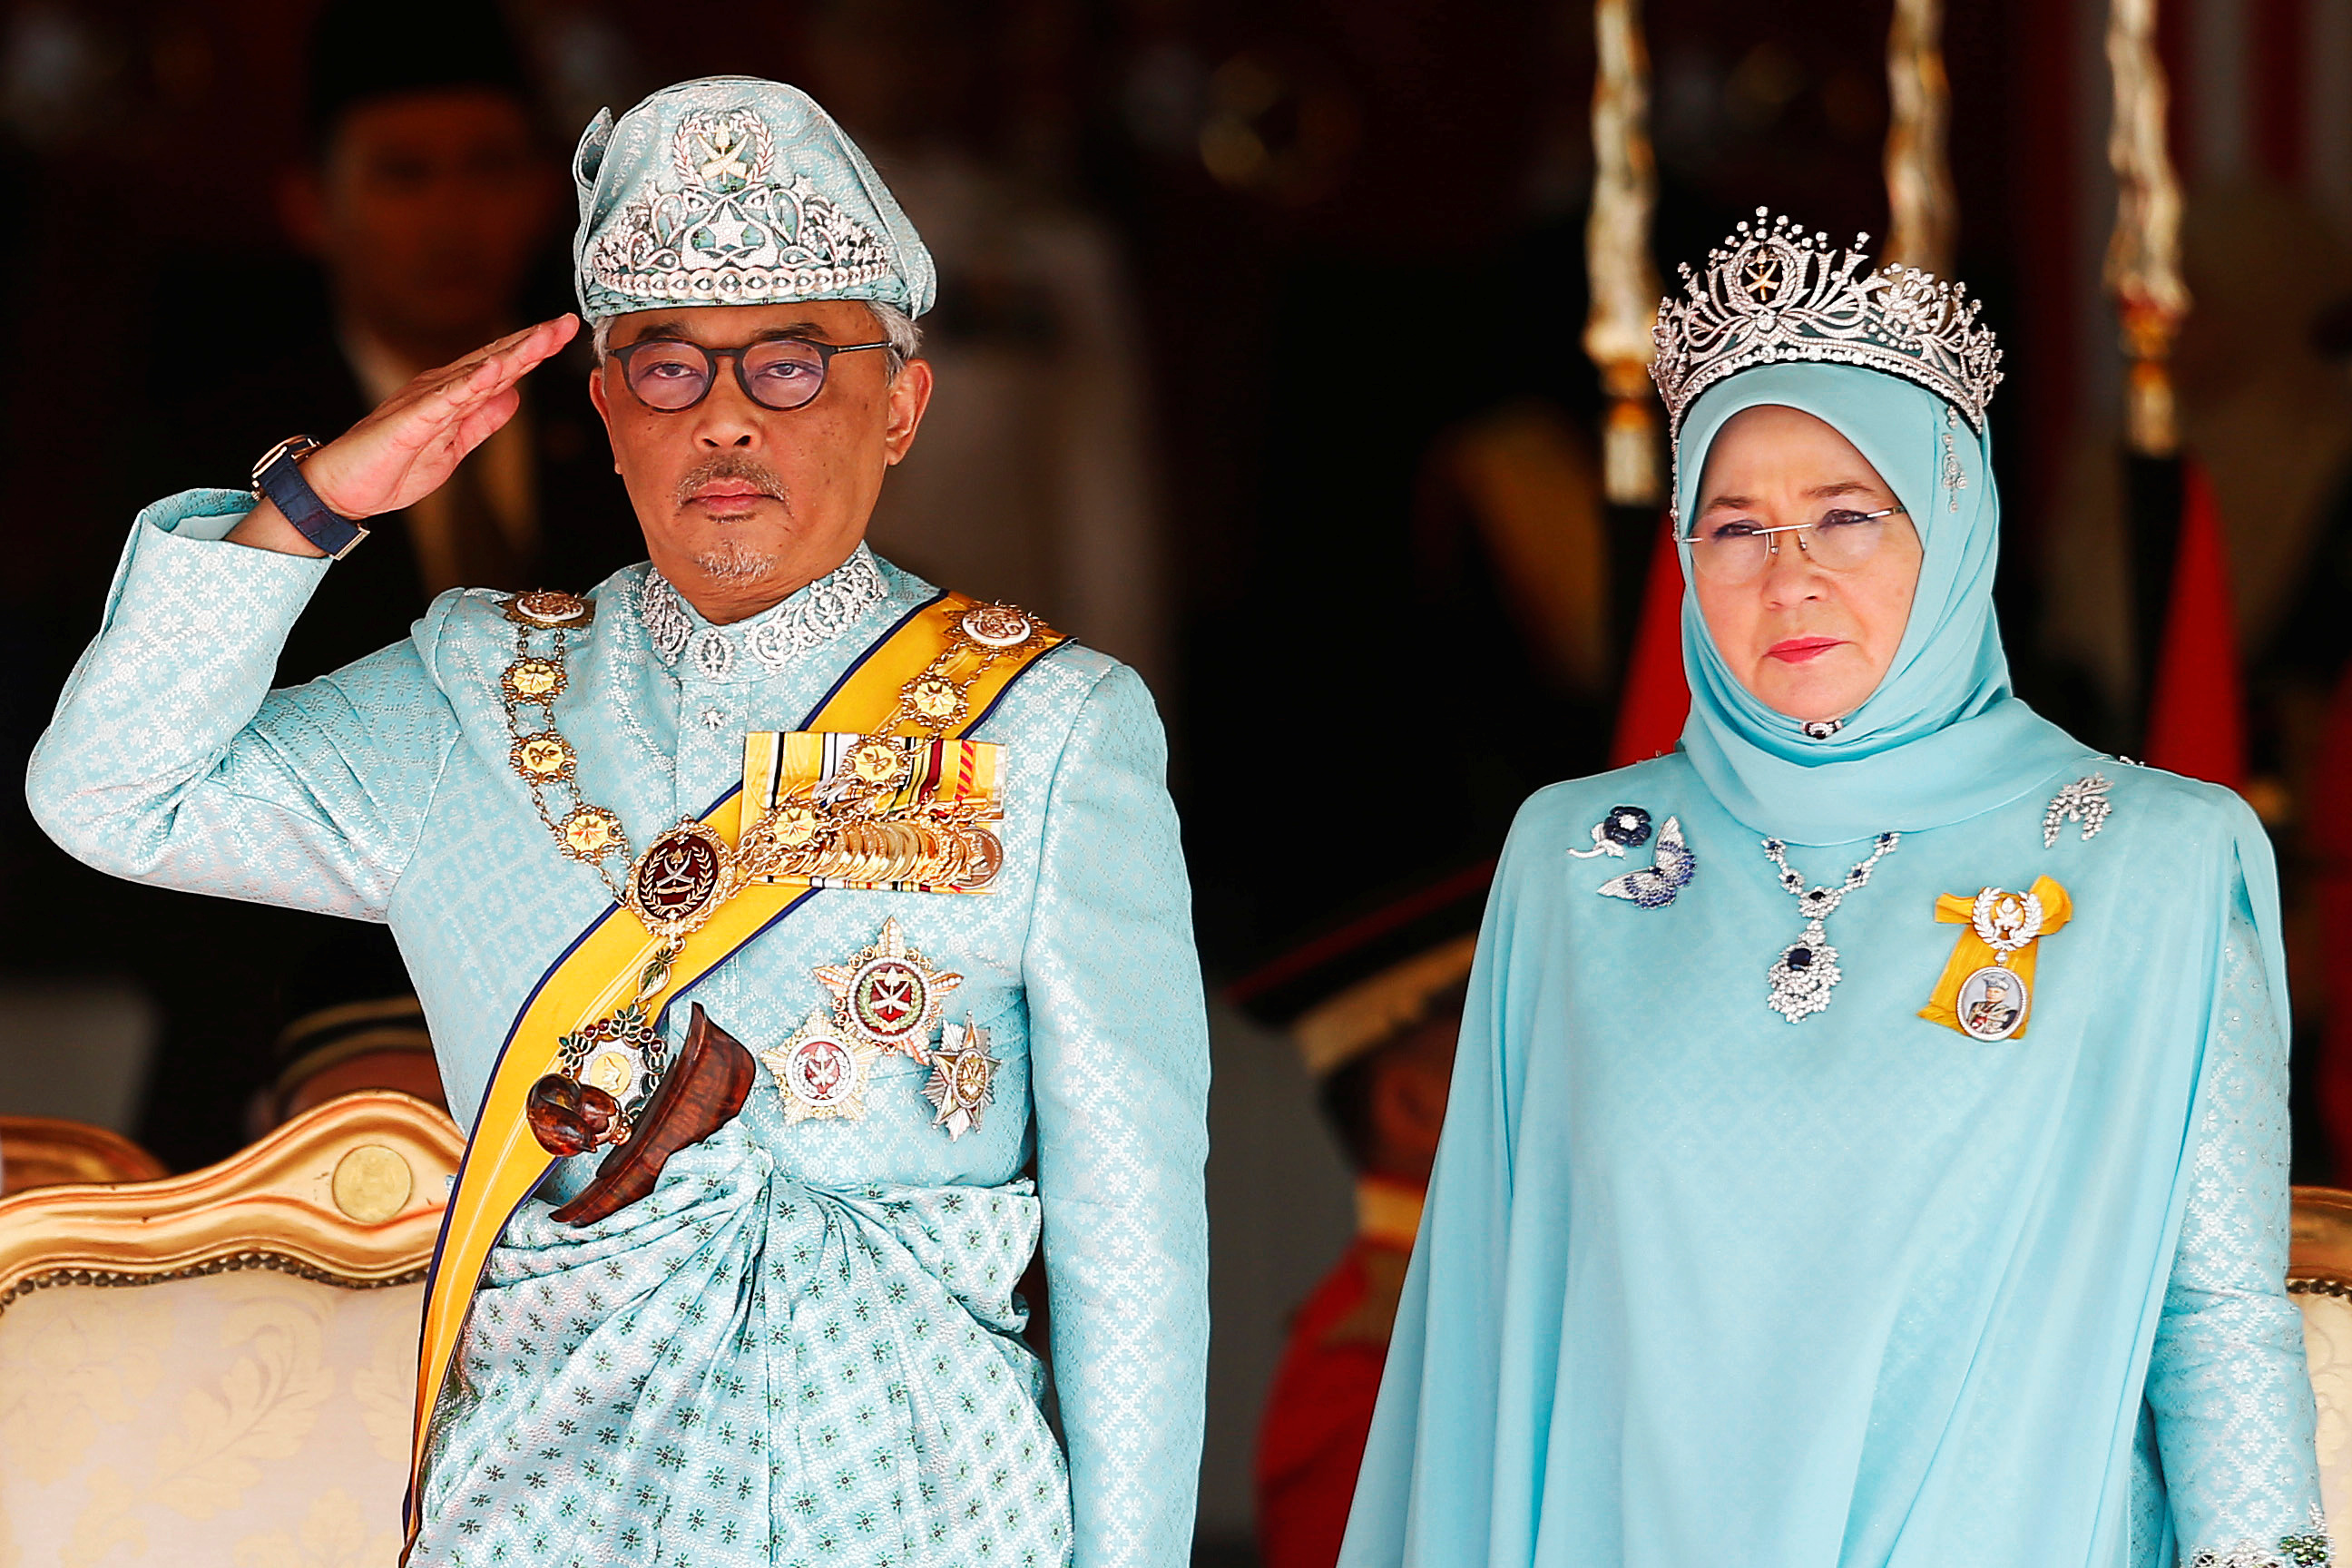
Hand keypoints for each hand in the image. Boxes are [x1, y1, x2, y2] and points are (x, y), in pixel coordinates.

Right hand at [230, 315, 579, 555]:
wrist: (346, 488)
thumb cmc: (394, 466)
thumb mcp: (454, 446)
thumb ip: (482, 421)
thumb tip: (514, 397)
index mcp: (453, 396)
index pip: (500, 368)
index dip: (533, 350)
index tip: (564, 332)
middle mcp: (441, 388)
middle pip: (494, 360)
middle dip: (532, 342)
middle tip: (567, 322)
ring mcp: (426, 401)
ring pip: (476, 372)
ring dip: (511, 353)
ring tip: (543, 337)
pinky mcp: (410, 420)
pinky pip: (445, 399)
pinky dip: (470, 383)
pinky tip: (494, 369)